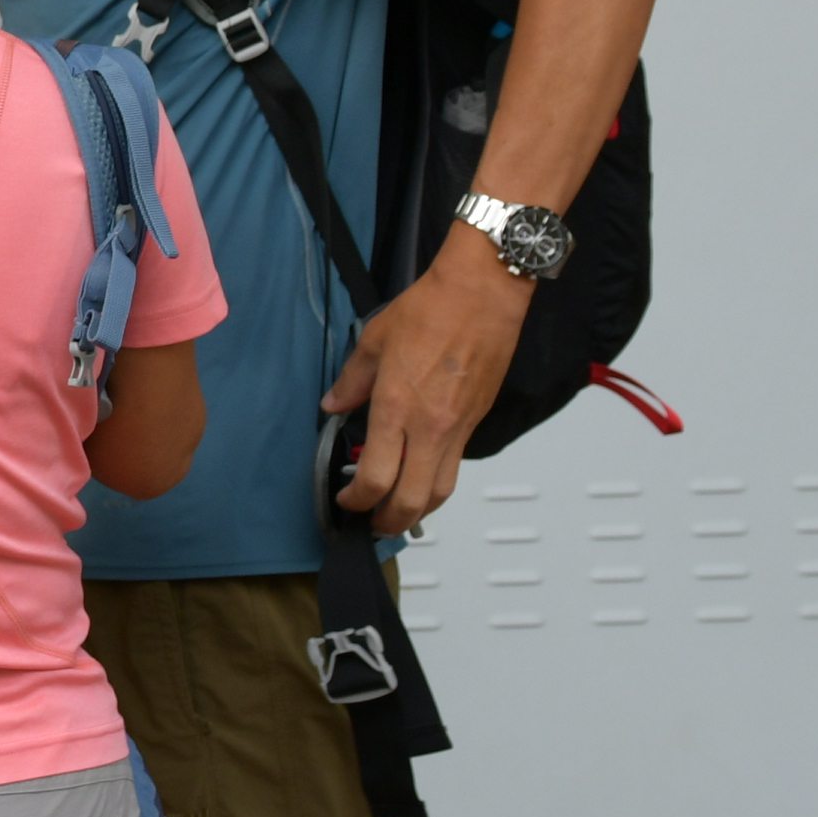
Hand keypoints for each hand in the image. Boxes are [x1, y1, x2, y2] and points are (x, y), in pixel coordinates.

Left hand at [322, 250, 528, 537]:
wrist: (482, 294)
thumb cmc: (433, 309)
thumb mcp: (374, 341)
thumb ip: (352, 381)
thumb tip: (335, 404)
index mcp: (396, 407)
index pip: (374, 478)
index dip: (356, 501)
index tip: (346, 500)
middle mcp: (429, 426)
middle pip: (411, 501)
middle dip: (387, 522)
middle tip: (371, 522)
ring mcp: (457, 428)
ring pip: (441, 492)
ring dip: (418, 510)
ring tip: (397, 510)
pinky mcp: (476, 421)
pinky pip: (456, 466)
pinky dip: (437, 481)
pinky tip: (422, 474)